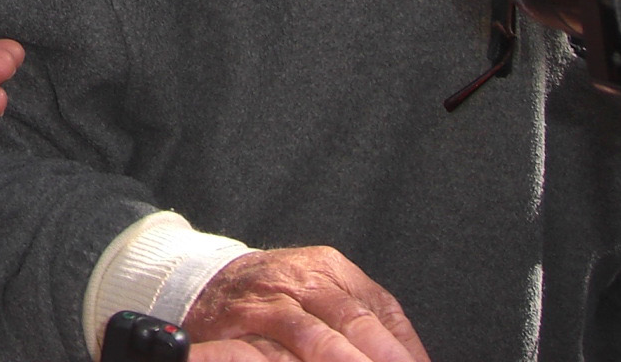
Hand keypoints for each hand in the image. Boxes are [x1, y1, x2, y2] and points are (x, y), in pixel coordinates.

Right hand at [183, 246, 430, 361]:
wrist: (203, 280)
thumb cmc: (279, 295)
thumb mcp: (325, 291)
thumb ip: (370, 319)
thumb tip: (417, 360)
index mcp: (330, 269)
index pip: (379, 310)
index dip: (403, 350)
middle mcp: (300, 279)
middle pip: (352, 322)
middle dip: (379, 359)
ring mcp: (268, 301)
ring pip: (314, 337)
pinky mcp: (238, 324)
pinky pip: (269, 352)